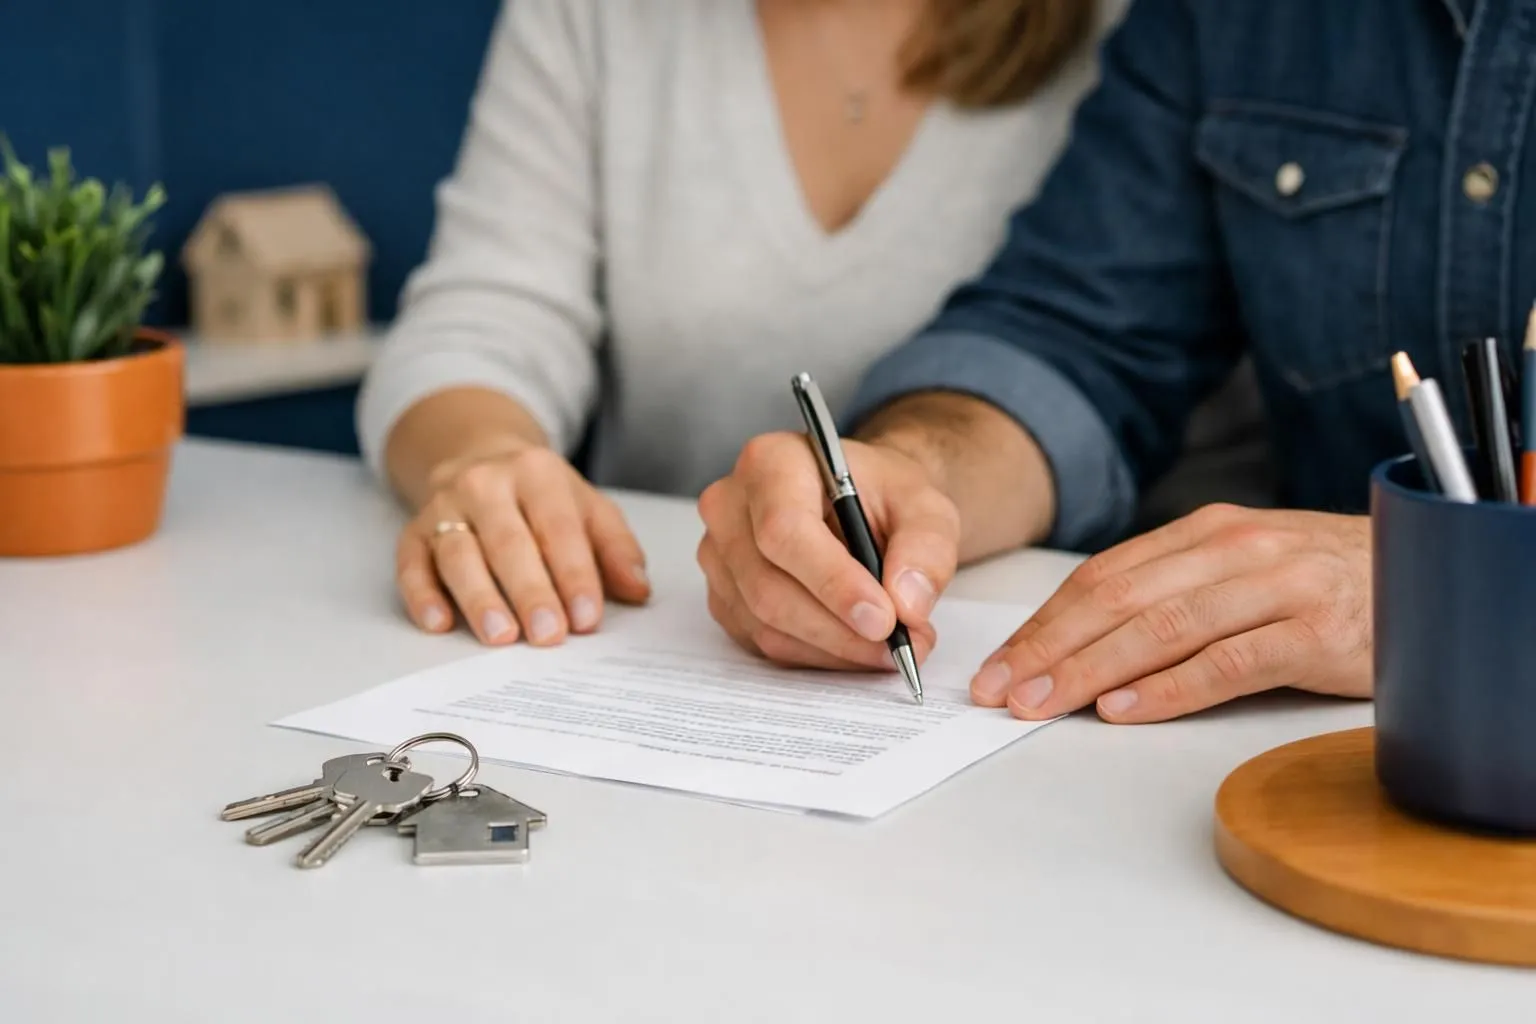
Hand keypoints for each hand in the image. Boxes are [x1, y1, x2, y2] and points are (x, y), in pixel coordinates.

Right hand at [396, 444, 649, 644]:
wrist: (477, 456)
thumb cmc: (541, 496)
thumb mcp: (587, 507)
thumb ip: (616, 548)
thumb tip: (638, 590)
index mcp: (537, 473)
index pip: (558, 527)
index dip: (575, 574)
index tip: (587, 617)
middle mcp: (486, 484)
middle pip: (508, 542)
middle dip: (530, 592)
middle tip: (549, 635)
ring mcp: (443, 506)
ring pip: (459, 553)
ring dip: (480, 598)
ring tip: (502, 636)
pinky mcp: (412, 532)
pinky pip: (412, 564)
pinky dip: (422, 595)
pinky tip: (440, 623)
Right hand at [696, 431, 960, 669]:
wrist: (860, 503)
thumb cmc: (882, 496)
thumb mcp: (924, 505)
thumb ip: (926, 547)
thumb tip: (907, 606)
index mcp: (771, 462)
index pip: (784, 530)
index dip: (832, 582)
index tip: (883, 619)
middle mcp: (730, 506)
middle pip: (769, 587)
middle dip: (840, 629)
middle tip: (899, 647)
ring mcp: (719, 555)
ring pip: (765, 623)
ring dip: (833, 649)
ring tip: (889, 649)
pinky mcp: (723, 596)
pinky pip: (762, 641)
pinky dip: (815, 655)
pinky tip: (853, 646)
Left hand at [970, 504, 1371, 722]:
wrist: (1428, 576)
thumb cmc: (1320, 582)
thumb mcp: (1239, 570)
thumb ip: (1170, 593)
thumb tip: (1079, 642)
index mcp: (1205, 531)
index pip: (1103, 577)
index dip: (1043, 623)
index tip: (1000, 664)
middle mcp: (1234, 549)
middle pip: (1119, 600)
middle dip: (1049, 648)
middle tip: (1001, 688)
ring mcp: (1275, 586)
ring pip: (1162, 628)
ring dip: (1091, 669)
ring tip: (1042, 702)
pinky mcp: (1313, 631)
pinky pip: (1226, 661)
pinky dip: (1168, 687)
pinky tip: (1123, 709)